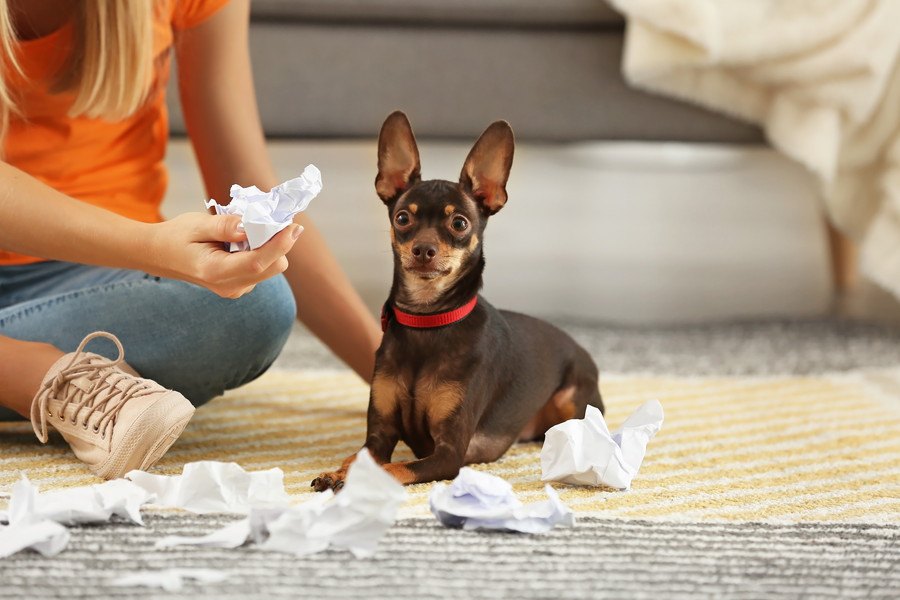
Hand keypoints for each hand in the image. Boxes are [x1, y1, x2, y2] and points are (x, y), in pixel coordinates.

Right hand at [145, 212, 302, 297]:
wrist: (160, 255)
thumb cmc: (177, 236)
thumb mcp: (196, 224)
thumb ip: (223, 226)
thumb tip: (249, 226)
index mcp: (216, 272)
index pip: (258, 262)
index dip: (280, 244)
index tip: (293, 226)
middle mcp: (230, 286)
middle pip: (272, 267)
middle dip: (277, 243)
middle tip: (269, 220)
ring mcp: (236, 289)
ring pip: (271, 268)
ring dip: (270, 247)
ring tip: (250, 230)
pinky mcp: (240, 286)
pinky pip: (263, 269)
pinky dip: (262, 252)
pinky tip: (244, 241)